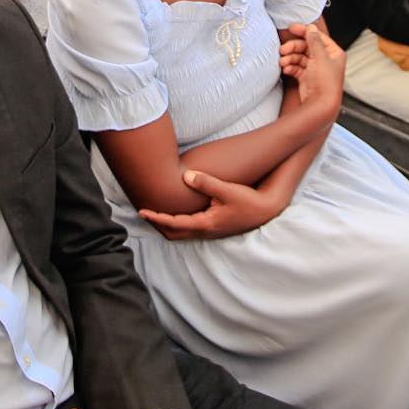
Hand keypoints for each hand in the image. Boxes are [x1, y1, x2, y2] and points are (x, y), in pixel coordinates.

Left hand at [139, 168, 281, 239]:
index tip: (143, 211)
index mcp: (206, 223)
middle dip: (158, 224)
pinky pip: (189, 230)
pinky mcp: (214, 228)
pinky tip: (176, 213)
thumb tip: (185, 175)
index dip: (157, 217)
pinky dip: (178, 224)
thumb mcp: (227, 189)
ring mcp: (210, 231)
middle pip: (174, 233)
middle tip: (144, 213)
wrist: (265, 210)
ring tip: (155, 213)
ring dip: (167, 225)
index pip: (175, 223)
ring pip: (182, 233)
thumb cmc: (247, 200)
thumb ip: (206, 183)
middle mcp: (206, 230)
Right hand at [277, 22, 344, 120]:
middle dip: (293, 48)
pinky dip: (290, 67)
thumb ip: (314, 41)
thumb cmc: (325, 83)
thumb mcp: (320, 57)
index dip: (304, 31)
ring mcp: (315, 69)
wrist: (320, 105)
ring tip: (283, 62)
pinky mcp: (307, 77)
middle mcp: (325, 60)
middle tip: (283, 50)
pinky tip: (286, 69)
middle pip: (306, 47)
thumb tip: (311, 27)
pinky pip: (296, 67)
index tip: (292, 28)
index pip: (317, 36)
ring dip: (289, 58)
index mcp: (333, 52)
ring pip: (299, 57)